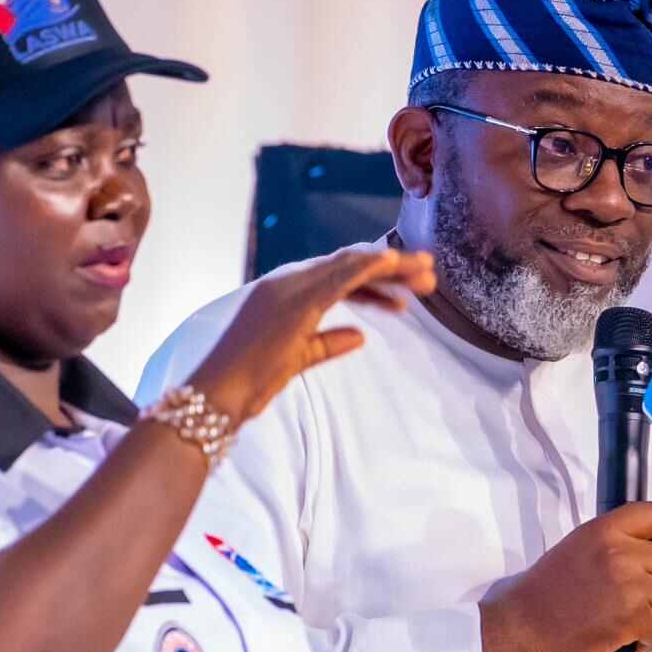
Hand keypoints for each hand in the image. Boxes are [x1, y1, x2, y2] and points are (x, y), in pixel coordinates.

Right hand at [186, 243, 435, 424]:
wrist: (221, 391)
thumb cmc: (252, 378)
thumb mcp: (300, 357)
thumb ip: (329, 343)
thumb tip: (361, 335)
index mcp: (290, 294)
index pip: (341, 280)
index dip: (378, 281)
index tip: (410, 289)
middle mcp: (290, 283)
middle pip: (351, 268)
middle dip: (393, 269)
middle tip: (430, 273)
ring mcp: (292, 287)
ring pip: (351, 267)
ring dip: (392, 268)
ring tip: (427, 275)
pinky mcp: (296, 300)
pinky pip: (339, 276)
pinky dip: (367, 266)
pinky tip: (393, 261)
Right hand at [479, 503, 651, 651]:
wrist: (521, 631)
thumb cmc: (540, 596)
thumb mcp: (574, 550)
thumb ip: (610, 546)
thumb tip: (642, 556)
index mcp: (603, 531)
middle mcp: (620, 553)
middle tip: (630, 596)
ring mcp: (629, 586)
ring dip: (650, 612)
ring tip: (622, 620)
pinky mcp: (632, 618)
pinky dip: (646, 639)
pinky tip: (625, 640)